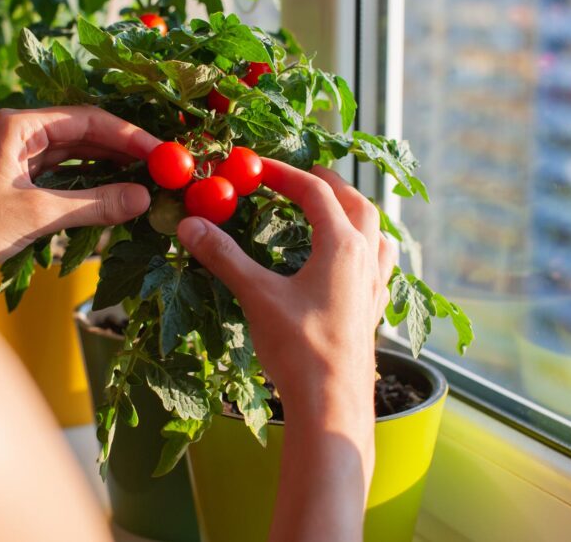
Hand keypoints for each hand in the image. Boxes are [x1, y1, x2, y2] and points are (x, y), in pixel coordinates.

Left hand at [0, 107, 159, 288]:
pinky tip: (114, 198)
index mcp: (18, 125)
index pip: (88, 119)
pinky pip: (62, 178)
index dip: (130, 135)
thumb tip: (144, 198)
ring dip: (108, 170)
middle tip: (162, 169)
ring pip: (75, 157)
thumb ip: (94, 205)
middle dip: (123, 151)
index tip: (163, 153)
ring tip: (146, 183)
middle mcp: (17, 134)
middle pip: (84, 134)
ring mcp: (15, 160)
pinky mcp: (14, 185)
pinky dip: (88, 188)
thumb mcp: (37, 216)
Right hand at [178, 159, 395, 418]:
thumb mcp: (257, 296)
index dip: (284, 173)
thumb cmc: (300, 348)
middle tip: (299, 176)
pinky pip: (380, 261)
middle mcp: (366, 258)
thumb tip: (191, 224)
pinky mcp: (373, 308)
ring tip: (333, 207)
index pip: (315, 191)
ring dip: (355, 210)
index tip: (256, 167)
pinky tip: (352, 259)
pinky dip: (367, 245)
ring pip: (376, 230)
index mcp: (342, 246)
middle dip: (327, 183)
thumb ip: (224, 256)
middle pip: (355, 202)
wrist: (332, 403)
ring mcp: (374, 284)